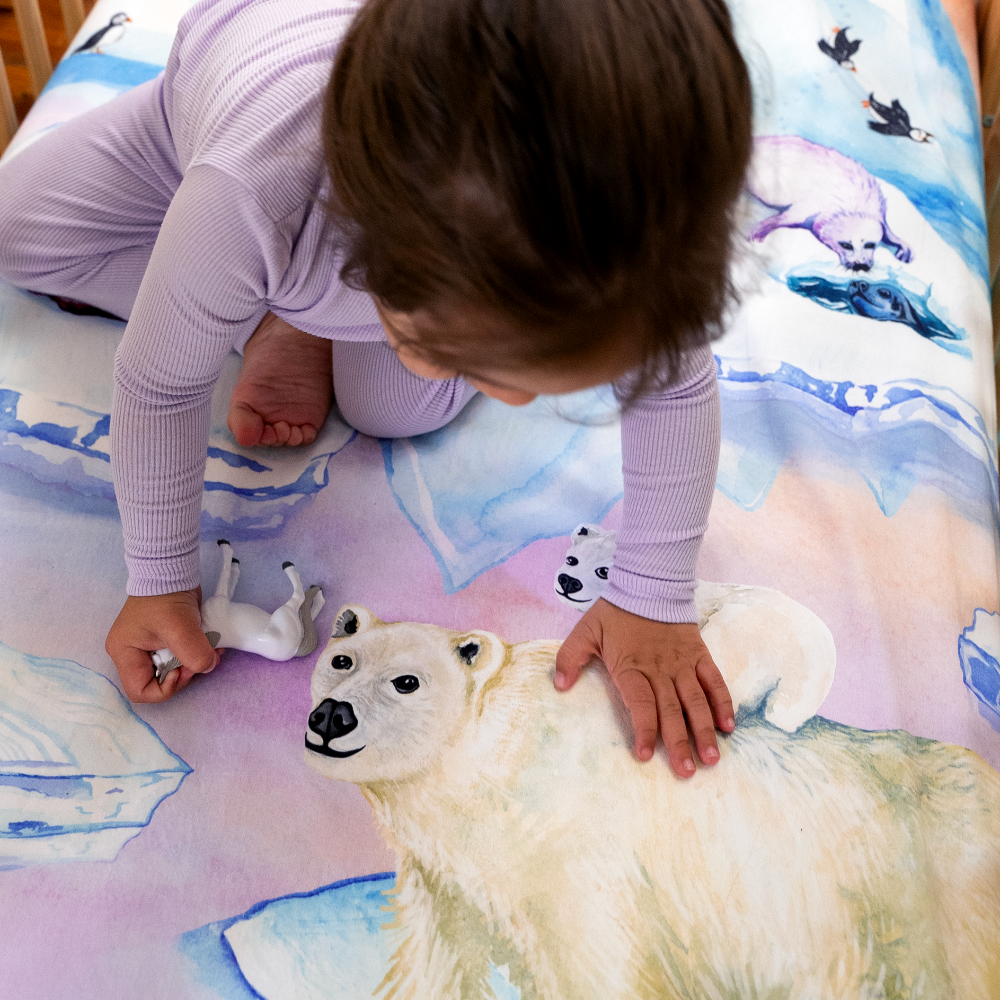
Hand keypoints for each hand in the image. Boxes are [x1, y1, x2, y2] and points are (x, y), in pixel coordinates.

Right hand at [105, 588, 220, 702]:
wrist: (171, 570)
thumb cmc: (165, 596)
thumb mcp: (179, 626)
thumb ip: (193, 653)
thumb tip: (207, 667)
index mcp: (125, 654)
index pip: (139, 691)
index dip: (165, 689)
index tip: (183, 670)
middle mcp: (134, 654)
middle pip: (159, 682)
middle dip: (185, 674)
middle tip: (203, 657)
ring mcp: (151, 648)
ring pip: (175, 670)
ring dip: (196, 663)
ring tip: (212, 648)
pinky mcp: (167, 640)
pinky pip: (182, 657)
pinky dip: (198, 654)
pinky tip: (210, 643)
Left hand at [555, 598, 734, 776]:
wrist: (648, 582)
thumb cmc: (615, 611)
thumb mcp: (585, 631)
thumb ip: (570, 657)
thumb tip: (559, 686)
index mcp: (631, 666)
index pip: (640, 704)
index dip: (644, 730)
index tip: (646, 755)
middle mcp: (660, 669)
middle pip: (671, 710)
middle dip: (679, 742)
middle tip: (687, 772)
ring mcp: (682, 663)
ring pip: (695, 701)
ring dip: (704, 730)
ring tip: (711, 758)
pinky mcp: (699, 655)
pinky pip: (713, 681)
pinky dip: (722, 702)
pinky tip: (727, 726)